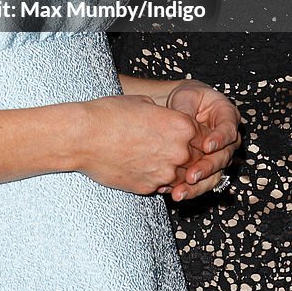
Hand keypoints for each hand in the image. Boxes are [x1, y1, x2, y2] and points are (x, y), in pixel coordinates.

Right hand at [77, 94, 209, 195]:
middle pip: (199, 159)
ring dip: (178, 171)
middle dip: (192, 155)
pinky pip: (164, 186)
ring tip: (163, 161)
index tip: (195, 137)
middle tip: (180, 150)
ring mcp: (165, 173)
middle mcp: (178, 152)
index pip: (206, 136)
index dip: (201, 136)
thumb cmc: (109, 114)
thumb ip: (162, 114)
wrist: (84, 137)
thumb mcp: (142, 102)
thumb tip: (164, 119)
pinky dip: (160, 180)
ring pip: (184, 176)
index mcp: (181, 126)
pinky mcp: (149, 188)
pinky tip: (147, 169)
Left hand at [162, 80, 240, 200]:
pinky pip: (204, 182)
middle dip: (207, 168)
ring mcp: (220, 155)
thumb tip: (184, 125)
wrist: (183, 106)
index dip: (219, 139)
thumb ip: (188, 111)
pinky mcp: (209, 168)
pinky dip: (190, 189)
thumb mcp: (187, 97)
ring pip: (215, 175)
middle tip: (191, 175)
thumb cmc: (188, 97)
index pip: (228, 130)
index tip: (207, 146)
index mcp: (228, 117)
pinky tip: (176, 192)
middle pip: (223, 157)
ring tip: (180, 192)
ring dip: (198, 186)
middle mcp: (228, 139)